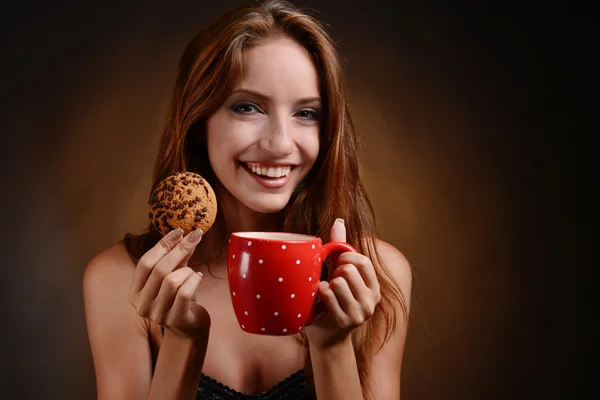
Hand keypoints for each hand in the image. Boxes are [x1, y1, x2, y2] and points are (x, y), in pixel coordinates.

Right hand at [127, 228, 209, 338]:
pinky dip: (194, 280)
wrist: (189, 329)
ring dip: (187, 270)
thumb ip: (176, 258)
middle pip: (159, 270)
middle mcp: (141, 305)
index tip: (179, 231)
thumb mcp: (174, 276)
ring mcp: (157, 314)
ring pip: (172, 281)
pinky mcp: (175, 320)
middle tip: (195, 236)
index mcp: (135, 292)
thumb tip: (184, 235)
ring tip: (193, 272)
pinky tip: (198, 278)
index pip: (145, 263)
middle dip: (179, 249)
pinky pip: (185, 293)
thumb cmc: (179, 299)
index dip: (162, 245)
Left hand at [305, 219, 380, 348]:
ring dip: (326, 284)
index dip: (345, 258)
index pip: (362, 262)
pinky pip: (328, 294)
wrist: (327, 335)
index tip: (336, 264)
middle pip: (349, 270)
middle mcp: (372, 300)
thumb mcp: (338, 272)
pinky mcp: (344, 321)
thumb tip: (338, 220)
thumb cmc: (332, 299)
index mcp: (374, 287)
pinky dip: (320, 292)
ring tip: (326, 292)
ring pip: (338, 282)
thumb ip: (340, 249)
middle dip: (334, 273)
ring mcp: (360, 313)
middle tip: (331, 283)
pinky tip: (319, 298)